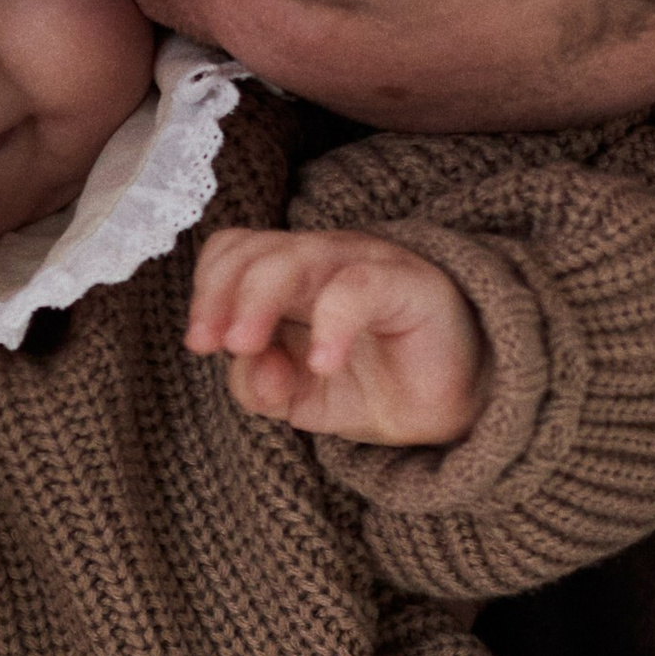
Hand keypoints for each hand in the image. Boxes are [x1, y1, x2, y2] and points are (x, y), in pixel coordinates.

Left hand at [186, 229, 486, 445]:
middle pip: (253, 249)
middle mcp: (320, 261)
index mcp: (288, 279)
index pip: (233, 251)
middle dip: (219, 295)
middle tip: (212, 345)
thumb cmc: (371, 387)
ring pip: (295, 256)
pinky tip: (324, 365)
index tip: (200, 343)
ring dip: (256, 302)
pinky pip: (358, 287)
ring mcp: (363, 264)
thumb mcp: (298, 399)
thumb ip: (258, 384)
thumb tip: (246, 363)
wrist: (454, 406)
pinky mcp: (407, 283)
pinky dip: (331, 324)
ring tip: (245, 348)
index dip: (207, 289)